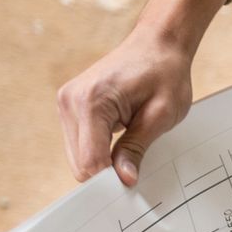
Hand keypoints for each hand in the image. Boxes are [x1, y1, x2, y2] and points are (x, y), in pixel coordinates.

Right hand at [56, 27, 195, 186]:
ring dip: (103, 161)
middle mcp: (70, 102)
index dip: (111, 180)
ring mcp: (67, 103)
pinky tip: (120, 142)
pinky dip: (99, 150)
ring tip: (131, 149)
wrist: (158, 44)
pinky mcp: (71, 106)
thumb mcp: (161, 115)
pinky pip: (80, 143)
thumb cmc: (164, 73)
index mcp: (91, 102)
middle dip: (106, 173)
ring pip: (78, 157)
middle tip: (137, 172)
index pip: (90, 161)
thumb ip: (137, 148)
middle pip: (80, 163)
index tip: (133, 187)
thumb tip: (124, 180)